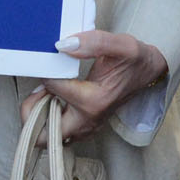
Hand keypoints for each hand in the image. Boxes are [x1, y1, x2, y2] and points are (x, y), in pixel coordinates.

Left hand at [23, 30, 167, 141]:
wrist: (148, 73)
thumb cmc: (135, 59)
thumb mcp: (122, 44)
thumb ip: (93, 42)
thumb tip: (62, 45)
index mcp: (93, 101)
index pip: (52, 88)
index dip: (45, 72)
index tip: (50, 61)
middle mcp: (87, 121)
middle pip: (42, 136)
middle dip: (31, 113)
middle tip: (38, 91)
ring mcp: (85, 128)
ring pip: (46, 137)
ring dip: (38, 116)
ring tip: (46, 92)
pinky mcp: (83, 128)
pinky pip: (55, 131)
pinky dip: (47, 117)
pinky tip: (55, 97)